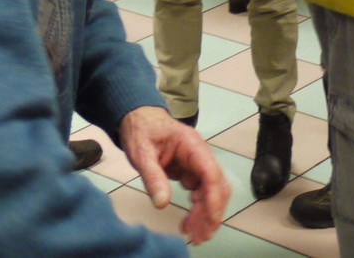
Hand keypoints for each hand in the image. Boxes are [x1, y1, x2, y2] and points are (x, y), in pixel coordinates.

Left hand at [118, 106, 229, 244]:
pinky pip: (201, 192)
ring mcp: (197, 163)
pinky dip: (197, 209)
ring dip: (205, 214)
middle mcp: (200, 154)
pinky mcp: (191, 171)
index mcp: (192, 145)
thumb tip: (162, 204)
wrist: (137, 117)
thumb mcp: (141, 153)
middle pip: (216, 186)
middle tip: (199, 236)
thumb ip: (152, 176)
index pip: (211, 173)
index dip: (214, 198)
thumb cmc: (140, 130)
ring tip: (193, 234)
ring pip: (211, 192)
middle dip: (211, 213)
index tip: (209, 220)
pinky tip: (189, 221)